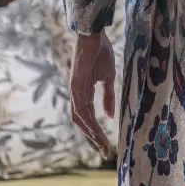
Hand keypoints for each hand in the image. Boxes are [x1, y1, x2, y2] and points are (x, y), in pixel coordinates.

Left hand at [70, 32, 115, 158]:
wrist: (94, 35)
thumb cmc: (101, 53)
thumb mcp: (107, 78)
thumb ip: (107, 97)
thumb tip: (109, 117)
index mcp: (84, 93)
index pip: (88, 117)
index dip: (96, 132)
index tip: (106, 146)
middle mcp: (77, 94)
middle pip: (82, 122)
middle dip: (93, 137)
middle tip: (104, 151)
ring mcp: (75, 89)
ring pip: (80, 117)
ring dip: (91, 132)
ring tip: (102, 144)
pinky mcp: (76, 84)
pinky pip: (80, 106)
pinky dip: (87, 119)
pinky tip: (95, 128)